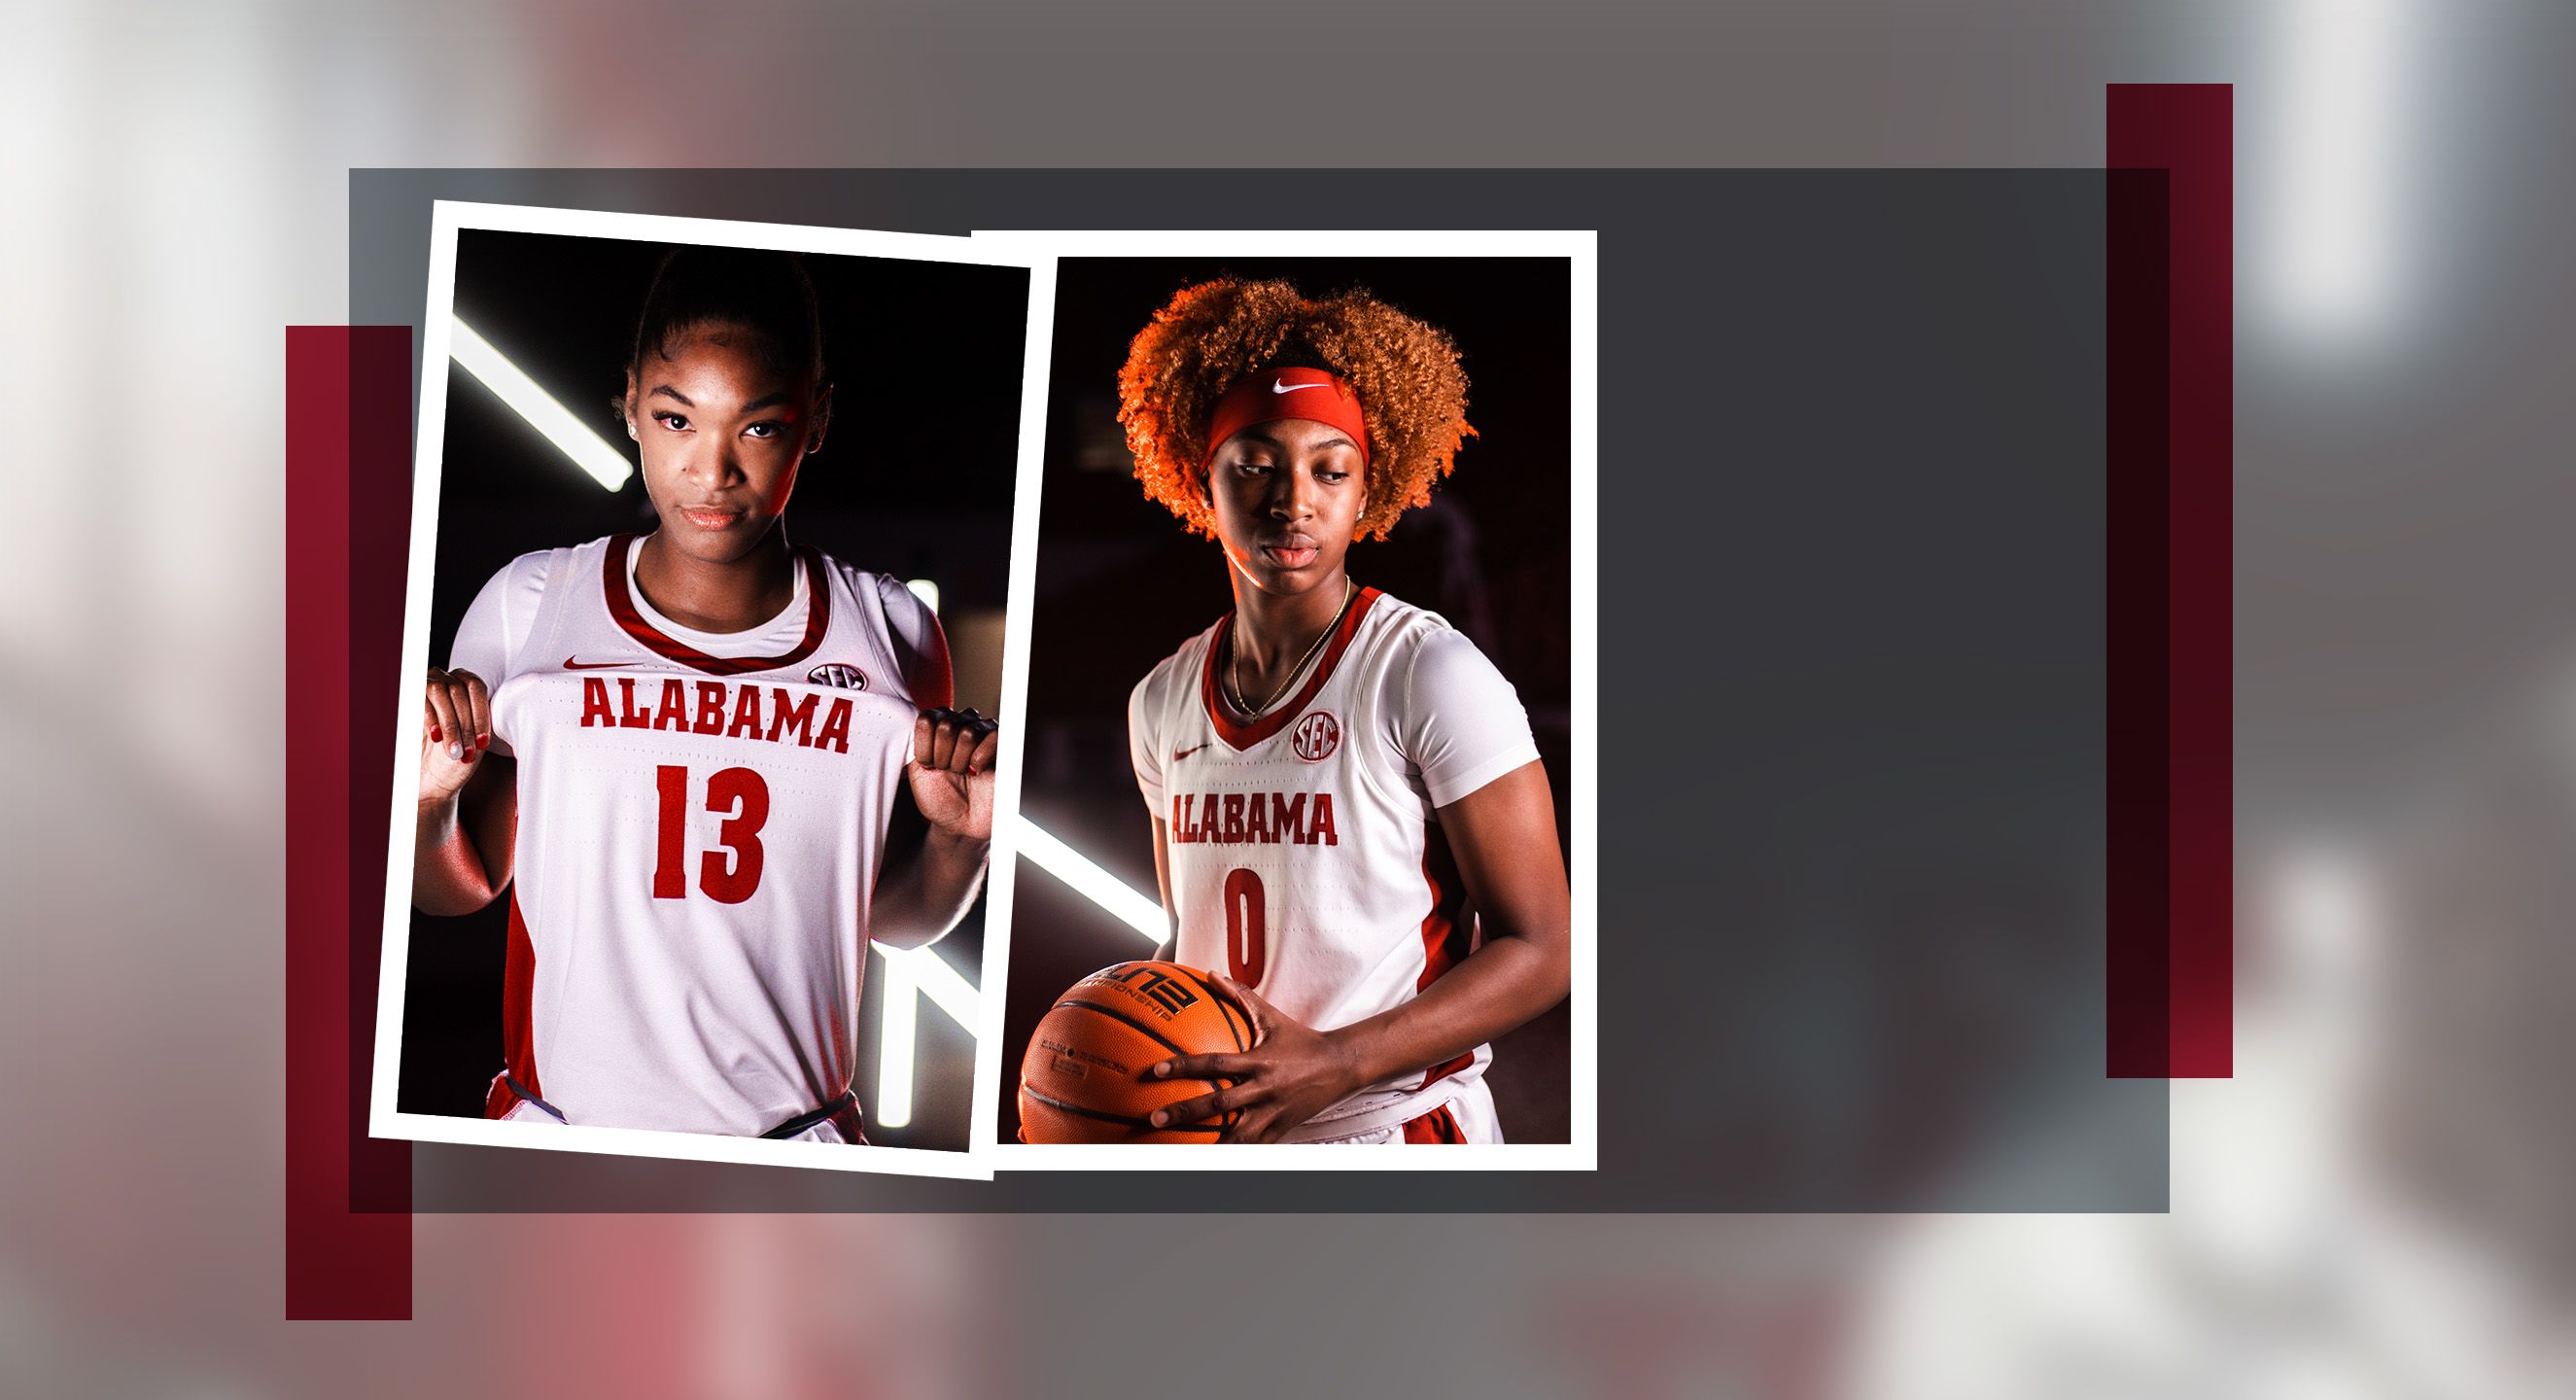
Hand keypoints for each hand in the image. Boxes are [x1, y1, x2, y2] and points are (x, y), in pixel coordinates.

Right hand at [420, 667, 491, 807]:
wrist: (432, 773)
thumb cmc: (459, 753)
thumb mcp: (476, 739)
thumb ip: (482, 721)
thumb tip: (498, 709)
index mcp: (469, 684)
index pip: (477, 688)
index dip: (481, 716)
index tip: (483, 742)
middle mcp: (449, 678)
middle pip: (460, 692)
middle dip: (465, 725)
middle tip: (466, 752)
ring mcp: (428, 683)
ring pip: (440, 693)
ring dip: (449, 724)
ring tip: (452, 750)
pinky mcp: (411, 696)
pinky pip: (421, 700)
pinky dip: (430, 719)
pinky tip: (435, 737)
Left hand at [906, 707, 997, 841]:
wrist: (961, 824)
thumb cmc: (939, 797)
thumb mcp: (916, 770)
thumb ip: (914, 741)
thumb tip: (923, 718)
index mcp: (937, 725)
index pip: (927, 720)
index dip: (925, 749)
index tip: (928, 766)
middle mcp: (961, 723)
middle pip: (947, 726)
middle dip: (943, 758)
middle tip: (949, 772)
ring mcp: (983, 732)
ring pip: (968, 733)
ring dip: (961, 762)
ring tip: (964, 773)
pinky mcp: (1003, 743)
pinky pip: (993, 737)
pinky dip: (981, 759)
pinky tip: (979, 772)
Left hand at [1148, 973, 1362, 1142]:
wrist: (1340, 1066)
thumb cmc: (1301, 1039)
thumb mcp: (1272, 1017)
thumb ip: (1241, 997)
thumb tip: (1211, 974)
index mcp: (1259, 1061)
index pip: (1215, 1064)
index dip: (1185, 1066)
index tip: (1157, 1071)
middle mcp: (1264, 1089)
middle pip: (1219, 1105)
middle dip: (1185, 1112)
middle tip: (1155, 1118)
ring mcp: (1273, 1113)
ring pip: (1235, 1134)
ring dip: (1206, 1141)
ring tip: (1176, 1147)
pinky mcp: (1281, 1130)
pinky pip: (1254, 1145)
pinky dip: (1233, 1151)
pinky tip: (1210, 1154)